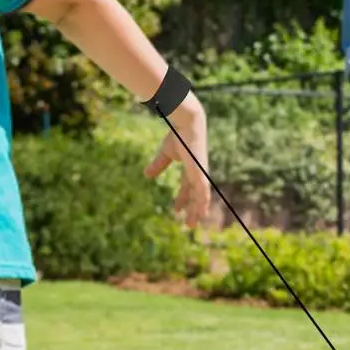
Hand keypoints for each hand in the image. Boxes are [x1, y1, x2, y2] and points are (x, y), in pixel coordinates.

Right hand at [143, 100, 210, 227]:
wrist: (187, 125)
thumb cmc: (178, 135)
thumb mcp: (165, 153)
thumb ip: (158, 165)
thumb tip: (146, 174)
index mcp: (191, 169)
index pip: (187, 188)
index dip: (182, 199)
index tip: (176, 209)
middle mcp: (198, 174)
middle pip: (195, 196)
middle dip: (192, 210)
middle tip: (188, 224)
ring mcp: (201, 174)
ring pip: (200, 198)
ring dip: (197, 211)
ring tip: (192, 224)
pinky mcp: (201, 174)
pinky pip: (203, 192)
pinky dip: (203, 203)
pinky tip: (202, 213)